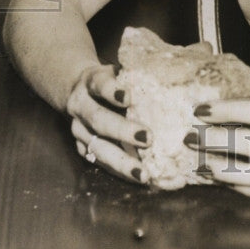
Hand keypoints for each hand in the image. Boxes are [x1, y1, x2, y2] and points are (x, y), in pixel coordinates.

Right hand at [66, 63, 151, 184]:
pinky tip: (136, 177)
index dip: (112, 91)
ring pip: (96, 147)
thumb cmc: (110, 78)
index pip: (100, 84)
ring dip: (120, 161)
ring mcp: (78, 128)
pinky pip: (97, 162)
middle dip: (122, 131)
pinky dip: (117, 171)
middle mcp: (80, 105)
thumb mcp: (118, 70)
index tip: (129, 97)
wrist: (75, 88)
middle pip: (98, 119)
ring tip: (142, 173)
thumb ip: (136, 76)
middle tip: (148, 139)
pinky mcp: (80, 146)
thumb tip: (174, 80)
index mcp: (91, 81)